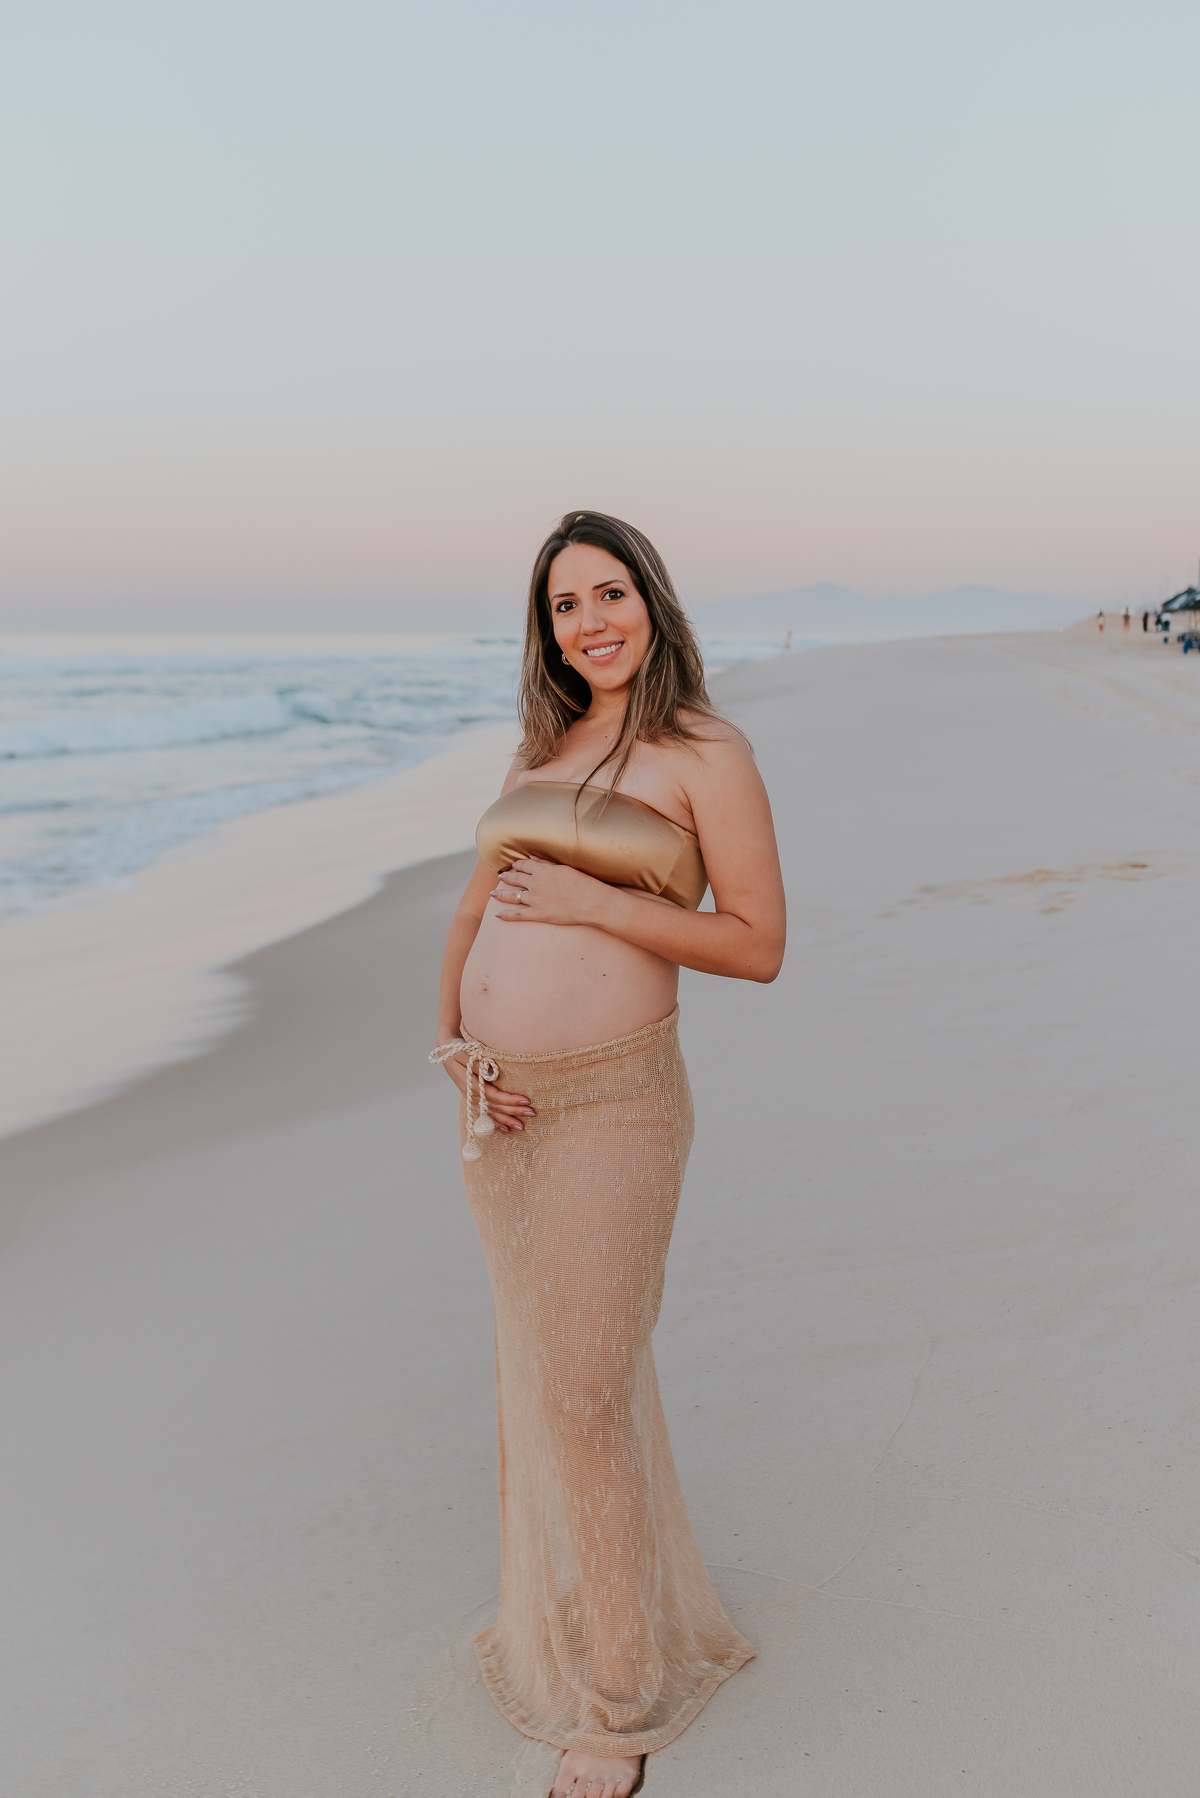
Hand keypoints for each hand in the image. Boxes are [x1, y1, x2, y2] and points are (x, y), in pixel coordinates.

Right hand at [438, 1053, 534, 1131]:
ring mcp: (472, 1098)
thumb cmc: (457, 1050)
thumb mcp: (465, 1053)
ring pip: (491, 1113)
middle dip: (513, 1111)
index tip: (525, 1100)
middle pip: (495, 1106)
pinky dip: (495, 1122)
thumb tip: (492, 1073)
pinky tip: (505, 1129)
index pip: (493, 1095)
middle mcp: (471, 1094)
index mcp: (470, 1084)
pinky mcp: (473, 1099)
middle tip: (531, 1113)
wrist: (446, 1052)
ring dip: (506, 1120)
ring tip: (522, 1126)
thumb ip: (479, 1064)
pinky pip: (485, 1114)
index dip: (509, 1100)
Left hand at [490, 857, 607, 925]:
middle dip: (507, 878)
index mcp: (542, 871)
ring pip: (513, 896)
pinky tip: (497, 915)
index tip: (514, 865)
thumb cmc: (584, 883)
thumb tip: (531, 857)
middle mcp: (535, 884)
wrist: (592, 903)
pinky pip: (518, 915)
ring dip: (501, 894)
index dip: (518, 865)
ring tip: (493, 893)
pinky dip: (506, 915)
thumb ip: (547, 863)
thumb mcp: (565, 868)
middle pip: (516, 879)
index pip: (525, 865)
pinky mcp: (538, 914)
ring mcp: (535, 900)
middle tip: (501, 877)